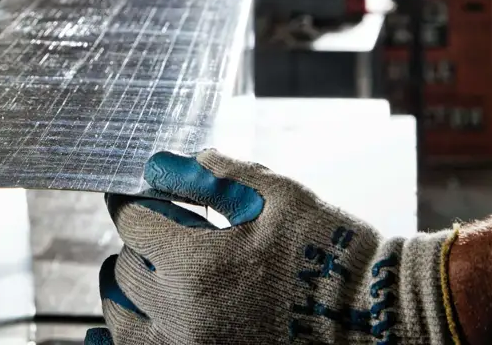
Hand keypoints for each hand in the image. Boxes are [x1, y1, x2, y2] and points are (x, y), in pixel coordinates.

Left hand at [86, 150, 456, 344]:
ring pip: (122, 317)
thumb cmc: (328, 248)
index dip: (139, 200)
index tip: (144, 195)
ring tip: (150, 274)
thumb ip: (211, 175)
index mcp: (196, 264)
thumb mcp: (273, 195)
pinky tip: (116, 330)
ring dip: (129, 290)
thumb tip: (159, 163)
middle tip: (166, 232)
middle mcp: (184, 314)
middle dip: (142, 243)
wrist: (375, 315)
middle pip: (126, 267)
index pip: (134, 221)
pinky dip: (124, 337)